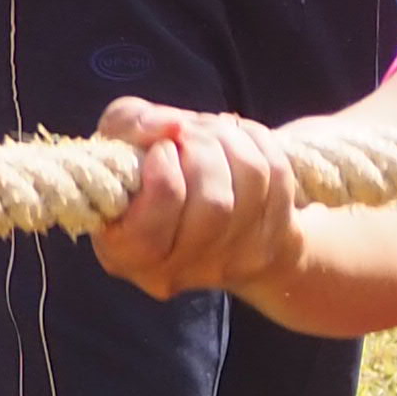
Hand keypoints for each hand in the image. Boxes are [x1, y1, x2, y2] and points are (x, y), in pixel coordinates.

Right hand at [90, 99, 303, 300]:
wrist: (205, 204)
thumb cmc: (150, 170)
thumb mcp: (119, 143)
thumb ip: (127, 124)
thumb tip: (171, 126)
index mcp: (128, 254)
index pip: (158, 215)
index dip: (165, 169)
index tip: (163, 148)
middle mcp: (178, 271)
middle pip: (214, 202)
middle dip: (203, 147)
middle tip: (188, 132)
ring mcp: (232, 262)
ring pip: (251, 179)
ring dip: (230, 137)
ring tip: (210, 130)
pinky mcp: (271, 244)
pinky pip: (278, 175)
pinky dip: (258, 142)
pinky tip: (237, 139)